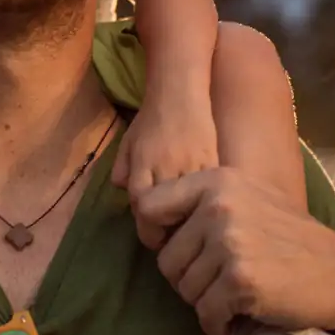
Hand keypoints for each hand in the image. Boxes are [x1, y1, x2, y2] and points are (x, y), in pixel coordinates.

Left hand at [112, 89, 218, 248]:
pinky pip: (209, 193)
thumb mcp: (127, 144)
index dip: (147, 229)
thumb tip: (124, 193)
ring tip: (190, 231)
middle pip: (167, 214)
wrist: (180, 94)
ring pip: (192, 208)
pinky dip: (206, 206)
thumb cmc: (150, 119)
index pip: (142, 208)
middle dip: (168, 233)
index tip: (153, 237)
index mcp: (143, 166)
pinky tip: (206, 211)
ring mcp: (191, 166)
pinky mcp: (213, 163)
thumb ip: (122, 170)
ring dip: (189, 223)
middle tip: (171, 241)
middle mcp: (166, 169)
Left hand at [133, 168, 334, 334]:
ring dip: (206, 303)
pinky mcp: (241, 279)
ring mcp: (230, 241)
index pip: (148, 206)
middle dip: (189, 281)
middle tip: (221, 284)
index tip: (180, 253)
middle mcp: (220, 205)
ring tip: (235, 297)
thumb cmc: (290, 242)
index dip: (155, 236)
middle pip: (166, 258)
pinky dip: (217, 325)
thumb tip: (146, 224)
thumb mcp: (248, 199)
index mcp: (217, 181)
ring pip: (184, 289)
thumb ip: (203, 203)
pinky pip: (205, 314)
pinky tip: (236, 319)